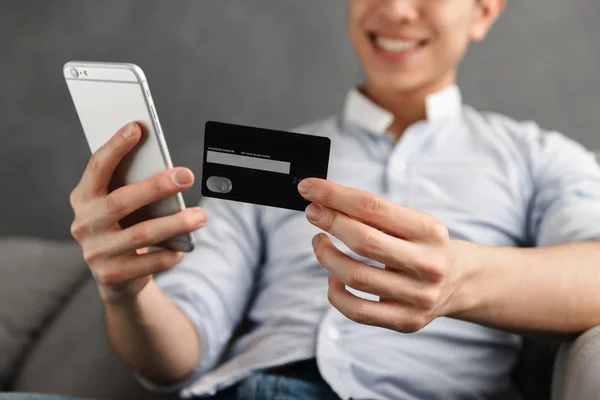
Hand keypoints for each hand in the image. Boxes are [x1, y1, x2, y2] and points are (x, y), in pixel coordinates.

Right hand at [69, 122, 206, 303]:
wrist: (117, 277)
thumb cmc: (126, 227)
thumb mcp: (123, 206)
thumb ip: (134, 186)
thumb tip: (168, 169)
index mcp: (83, 198)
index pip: (97, 167)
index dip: (115, 147)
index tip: (137, 127)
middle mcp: (84, 224)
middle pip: (121, 202)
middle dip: (156, 186)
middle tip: (187, 175)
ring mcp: (95, 252)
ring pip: (140, 235)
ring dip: (175, 223)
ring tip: (201, 215)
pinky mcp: (111, 276)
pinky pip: (147, 263)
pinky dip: (168, 255)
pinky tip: (184, 248)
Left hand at [298, 178, 468, 332]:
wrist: (461, 281)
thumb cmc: (425, 245)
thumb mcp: (413, 222)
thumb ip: (374, 214)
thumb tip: (323, 201)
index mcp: (429, 231)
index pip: (372, 207)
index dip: (334, 195)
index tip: (308, 188)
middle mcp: (428, 264)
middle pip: (363, 241)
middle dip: (329, 222)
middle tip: (312, 212)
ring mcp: (418, 296)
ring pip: (355, 277)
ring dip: (326, 256)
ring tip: (320, 242)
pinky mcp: (406, 321)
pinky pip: (357, 311)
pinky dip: (335, 293)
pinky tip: (333, 278)